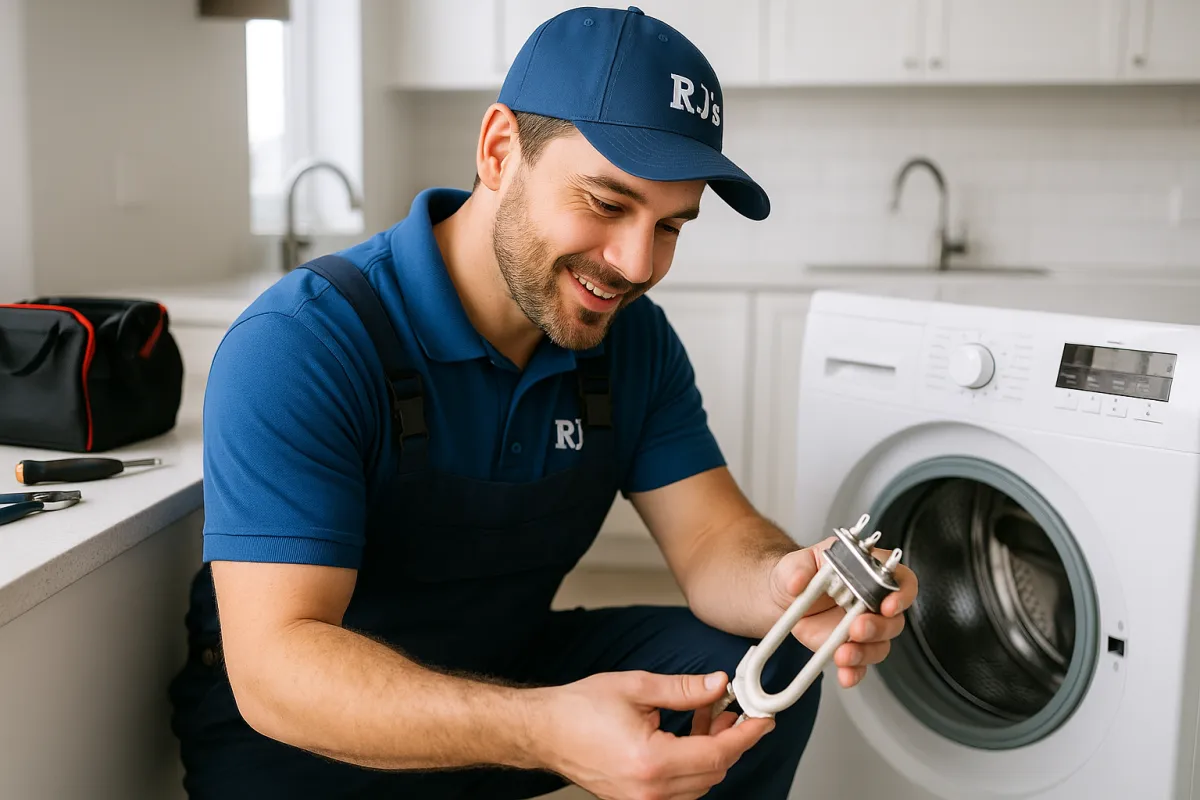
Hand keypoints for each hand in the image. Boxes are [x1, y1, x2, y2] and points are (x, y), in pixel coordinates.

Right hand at [532, 669, 773, 799]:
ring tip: (711, 716)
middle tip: (738, 709)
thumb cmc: (579, 709)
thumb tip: (719, 686)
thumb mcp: (637, 687)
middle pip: (715, 772)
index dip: (747, 735)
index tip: (763, 718)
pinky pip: (680, 788)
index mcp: (651, 762)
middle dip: (733, 740)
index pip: (718, 754)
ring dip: (713, 751)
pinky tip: (691, 735)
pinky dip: (693, 763)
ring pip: (700, 783)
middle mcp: (649, 790)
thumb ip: (684, 690)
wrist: (544, 731)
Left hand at [769, 539, 917, 688]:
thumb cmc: (796, 575)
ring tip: (843, 654)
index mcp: (866, 572)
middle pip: (893, 619)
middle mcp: (871, 600)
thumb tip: (797, 581)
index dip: (901, 594)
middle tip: (857, 629)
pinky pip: (860, 665)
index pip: (900, 580)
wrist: (781, 600)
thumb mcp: (793, 564)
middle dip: (878, 628)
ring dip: (865, 652)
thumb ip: (797, 570)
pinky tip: (845, 674)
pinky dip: (855, 672)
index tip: (888, 605)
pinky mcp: (850, 647)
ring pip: (880, 645)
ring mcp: (862, 626)